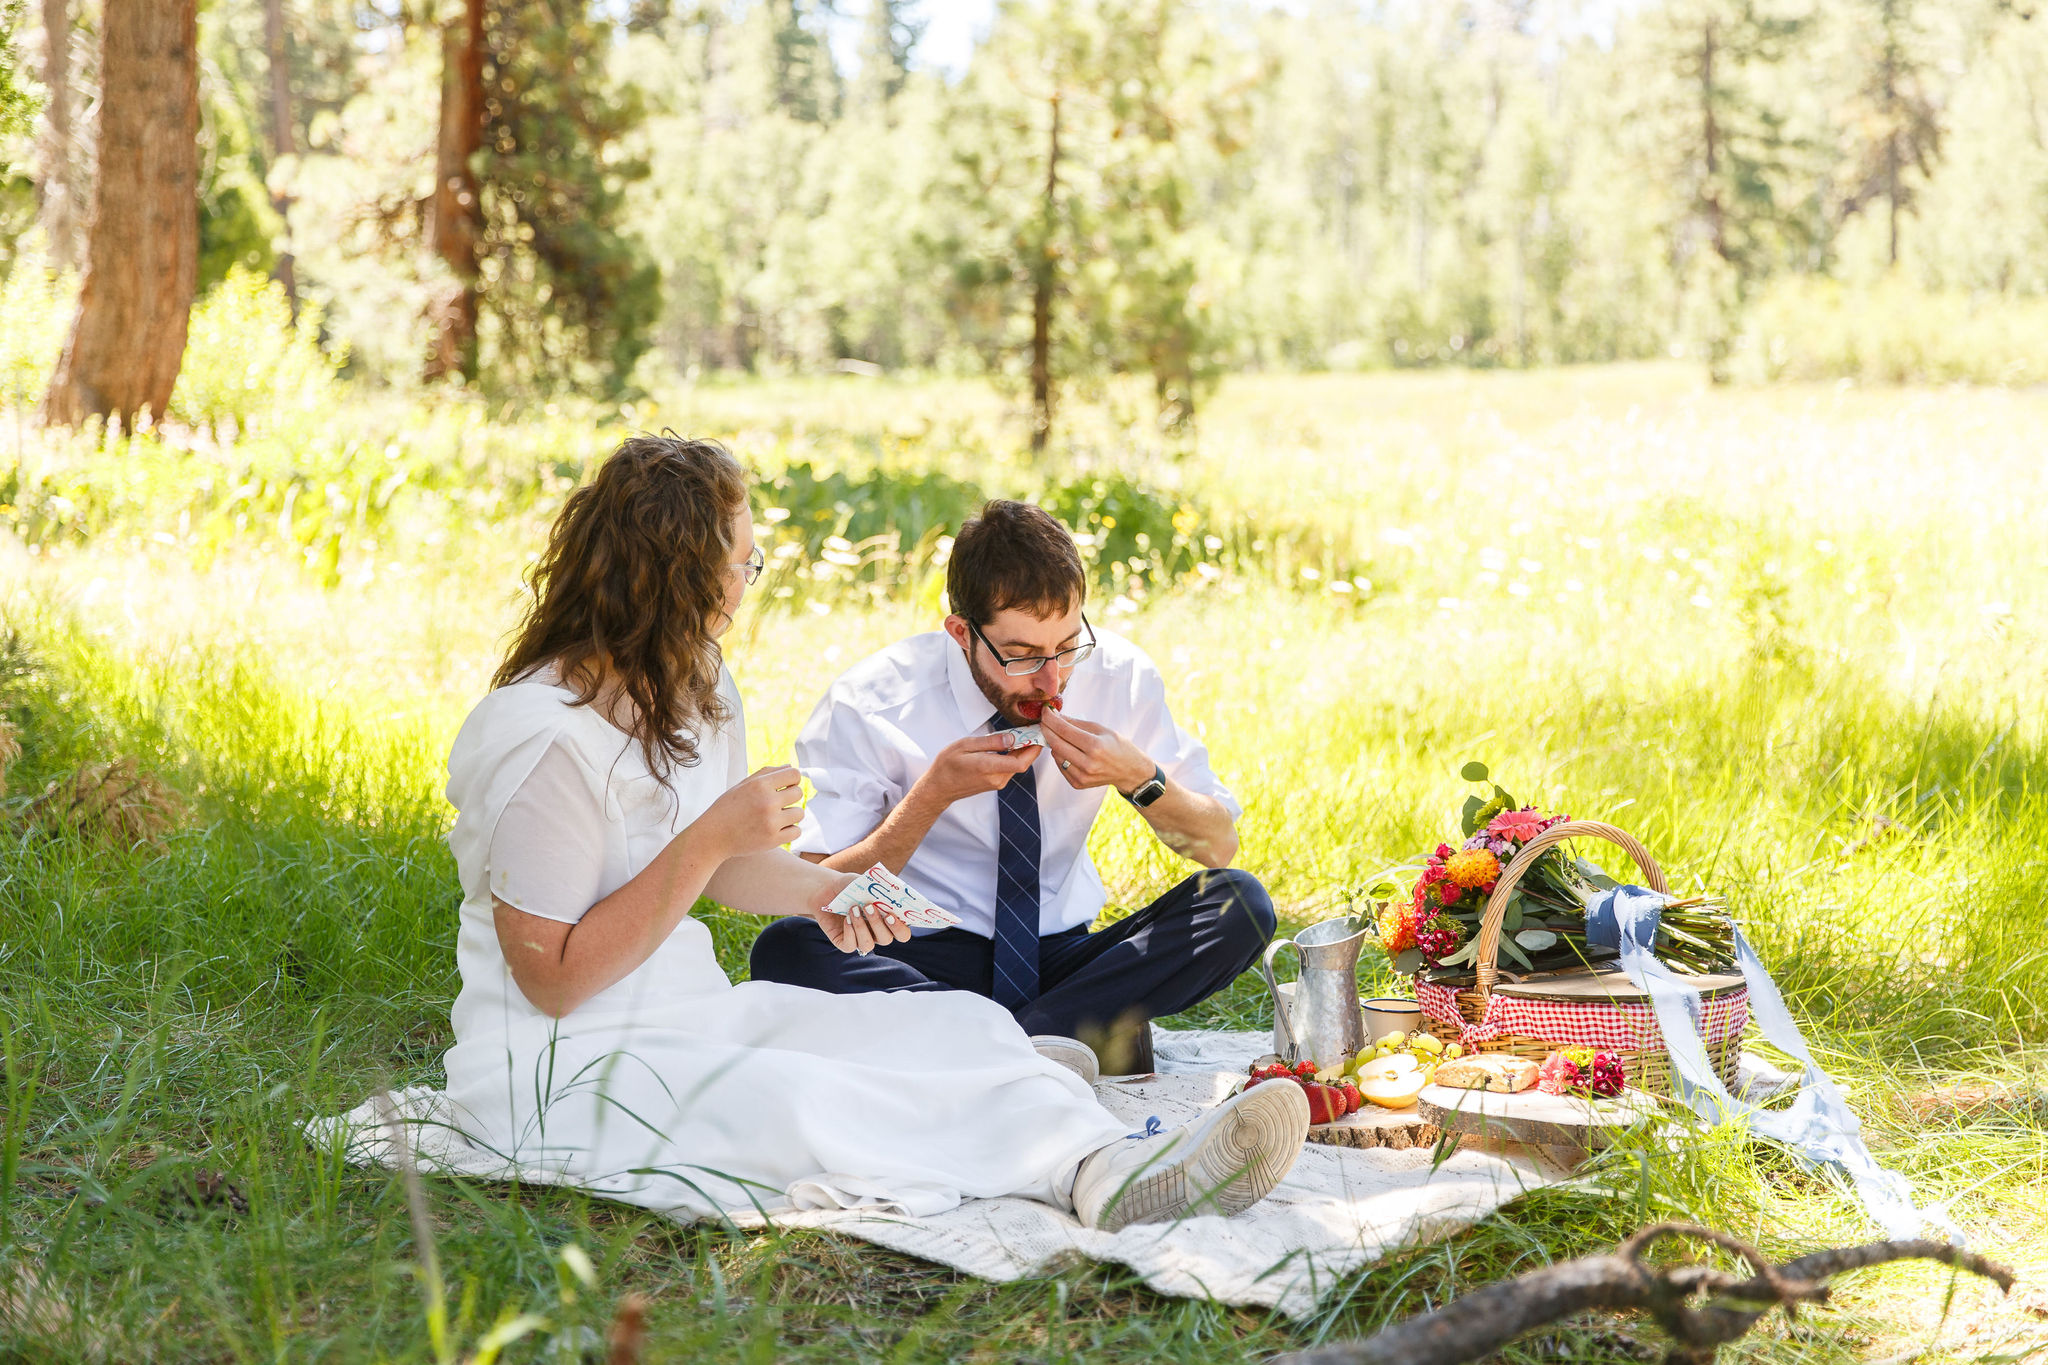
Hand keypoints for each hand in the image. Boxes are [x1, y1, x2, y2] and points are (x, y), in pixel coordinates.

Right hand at [696, 764, 805, 857]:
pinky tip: (776, 829)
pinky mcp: (773, 840)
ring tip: (775, 818)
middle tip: (777, 804)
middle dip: (790, 797)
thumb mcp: (742, 786)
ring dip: (790, 816)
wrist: (712, 837)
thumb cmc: (727, 809)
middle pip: (798, 793)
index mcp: (760, 785)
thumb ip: (766, 773)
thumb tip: (790, 767)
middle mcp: (767, 801)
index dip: (792, 780)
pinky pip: (796, 831)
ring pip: (799, 813)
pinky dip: (788, 831)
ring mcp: (771, 822)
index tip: (785, 787)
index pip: (794, 774)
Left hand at [808, 871, 913, 955]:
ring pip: (868, 945)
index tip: (893, 915)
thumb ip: (880, 886)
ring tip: (854, 909)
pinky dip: (849, 932)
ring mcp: (861, 939)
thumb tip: (891, 888)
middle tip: (870, 907)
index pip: (903, 934)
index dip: (901, 928)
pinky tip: (846, 919)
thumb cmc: (852, 886)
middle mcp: (877, 934)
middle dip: (878, 924)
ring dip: (861, 927)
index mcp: (889, 922)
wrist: (827, 890)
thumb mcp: (866, 882)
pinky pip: (851, 946)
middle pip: (887, 939)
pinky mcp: (845, 943)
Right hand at [908, 732, 1040, 806]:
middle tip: (1032, 728)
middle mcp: (997, 779)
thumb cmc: (947, 765)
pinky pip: (1010, 768)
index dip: (1034, 747)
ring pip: (1017, 765)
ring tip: (1024, 733)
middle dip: (1031, 746)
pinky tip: (1012, 744)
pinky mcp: (996, 783)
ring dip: (1023, 751)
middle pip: (1023, 763)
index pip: (1021, 762)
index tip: (1038, 732)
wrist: (939, 787)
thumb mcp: (965, 745)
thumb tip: (1011, 738)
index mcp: (989, 768)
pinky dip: (1015, 756)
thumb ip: (990, 742)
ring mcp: (997, 783)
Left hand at [1039, 708, 1153, 793]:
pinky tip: (1069, 750)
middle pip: (1056, 743)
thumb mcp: (1100, 729)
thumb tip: (1054, 715)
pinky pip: (1060, 765)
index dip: (1051, 719)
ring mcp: (1082, 776)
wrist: (1129, 771)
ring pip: (1056, 755)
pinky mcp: (1078, 783)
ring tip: (1060, 735)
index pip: (1064, 730)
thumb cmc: (1116, 746)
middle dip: (1047, 729)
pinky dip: (1060, 755)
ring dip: (1054, 743)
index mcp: (1095, 746)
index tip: (1045, 710)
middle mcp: (1088, 763)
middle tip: (1045, 720)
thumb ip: (1076, 723)